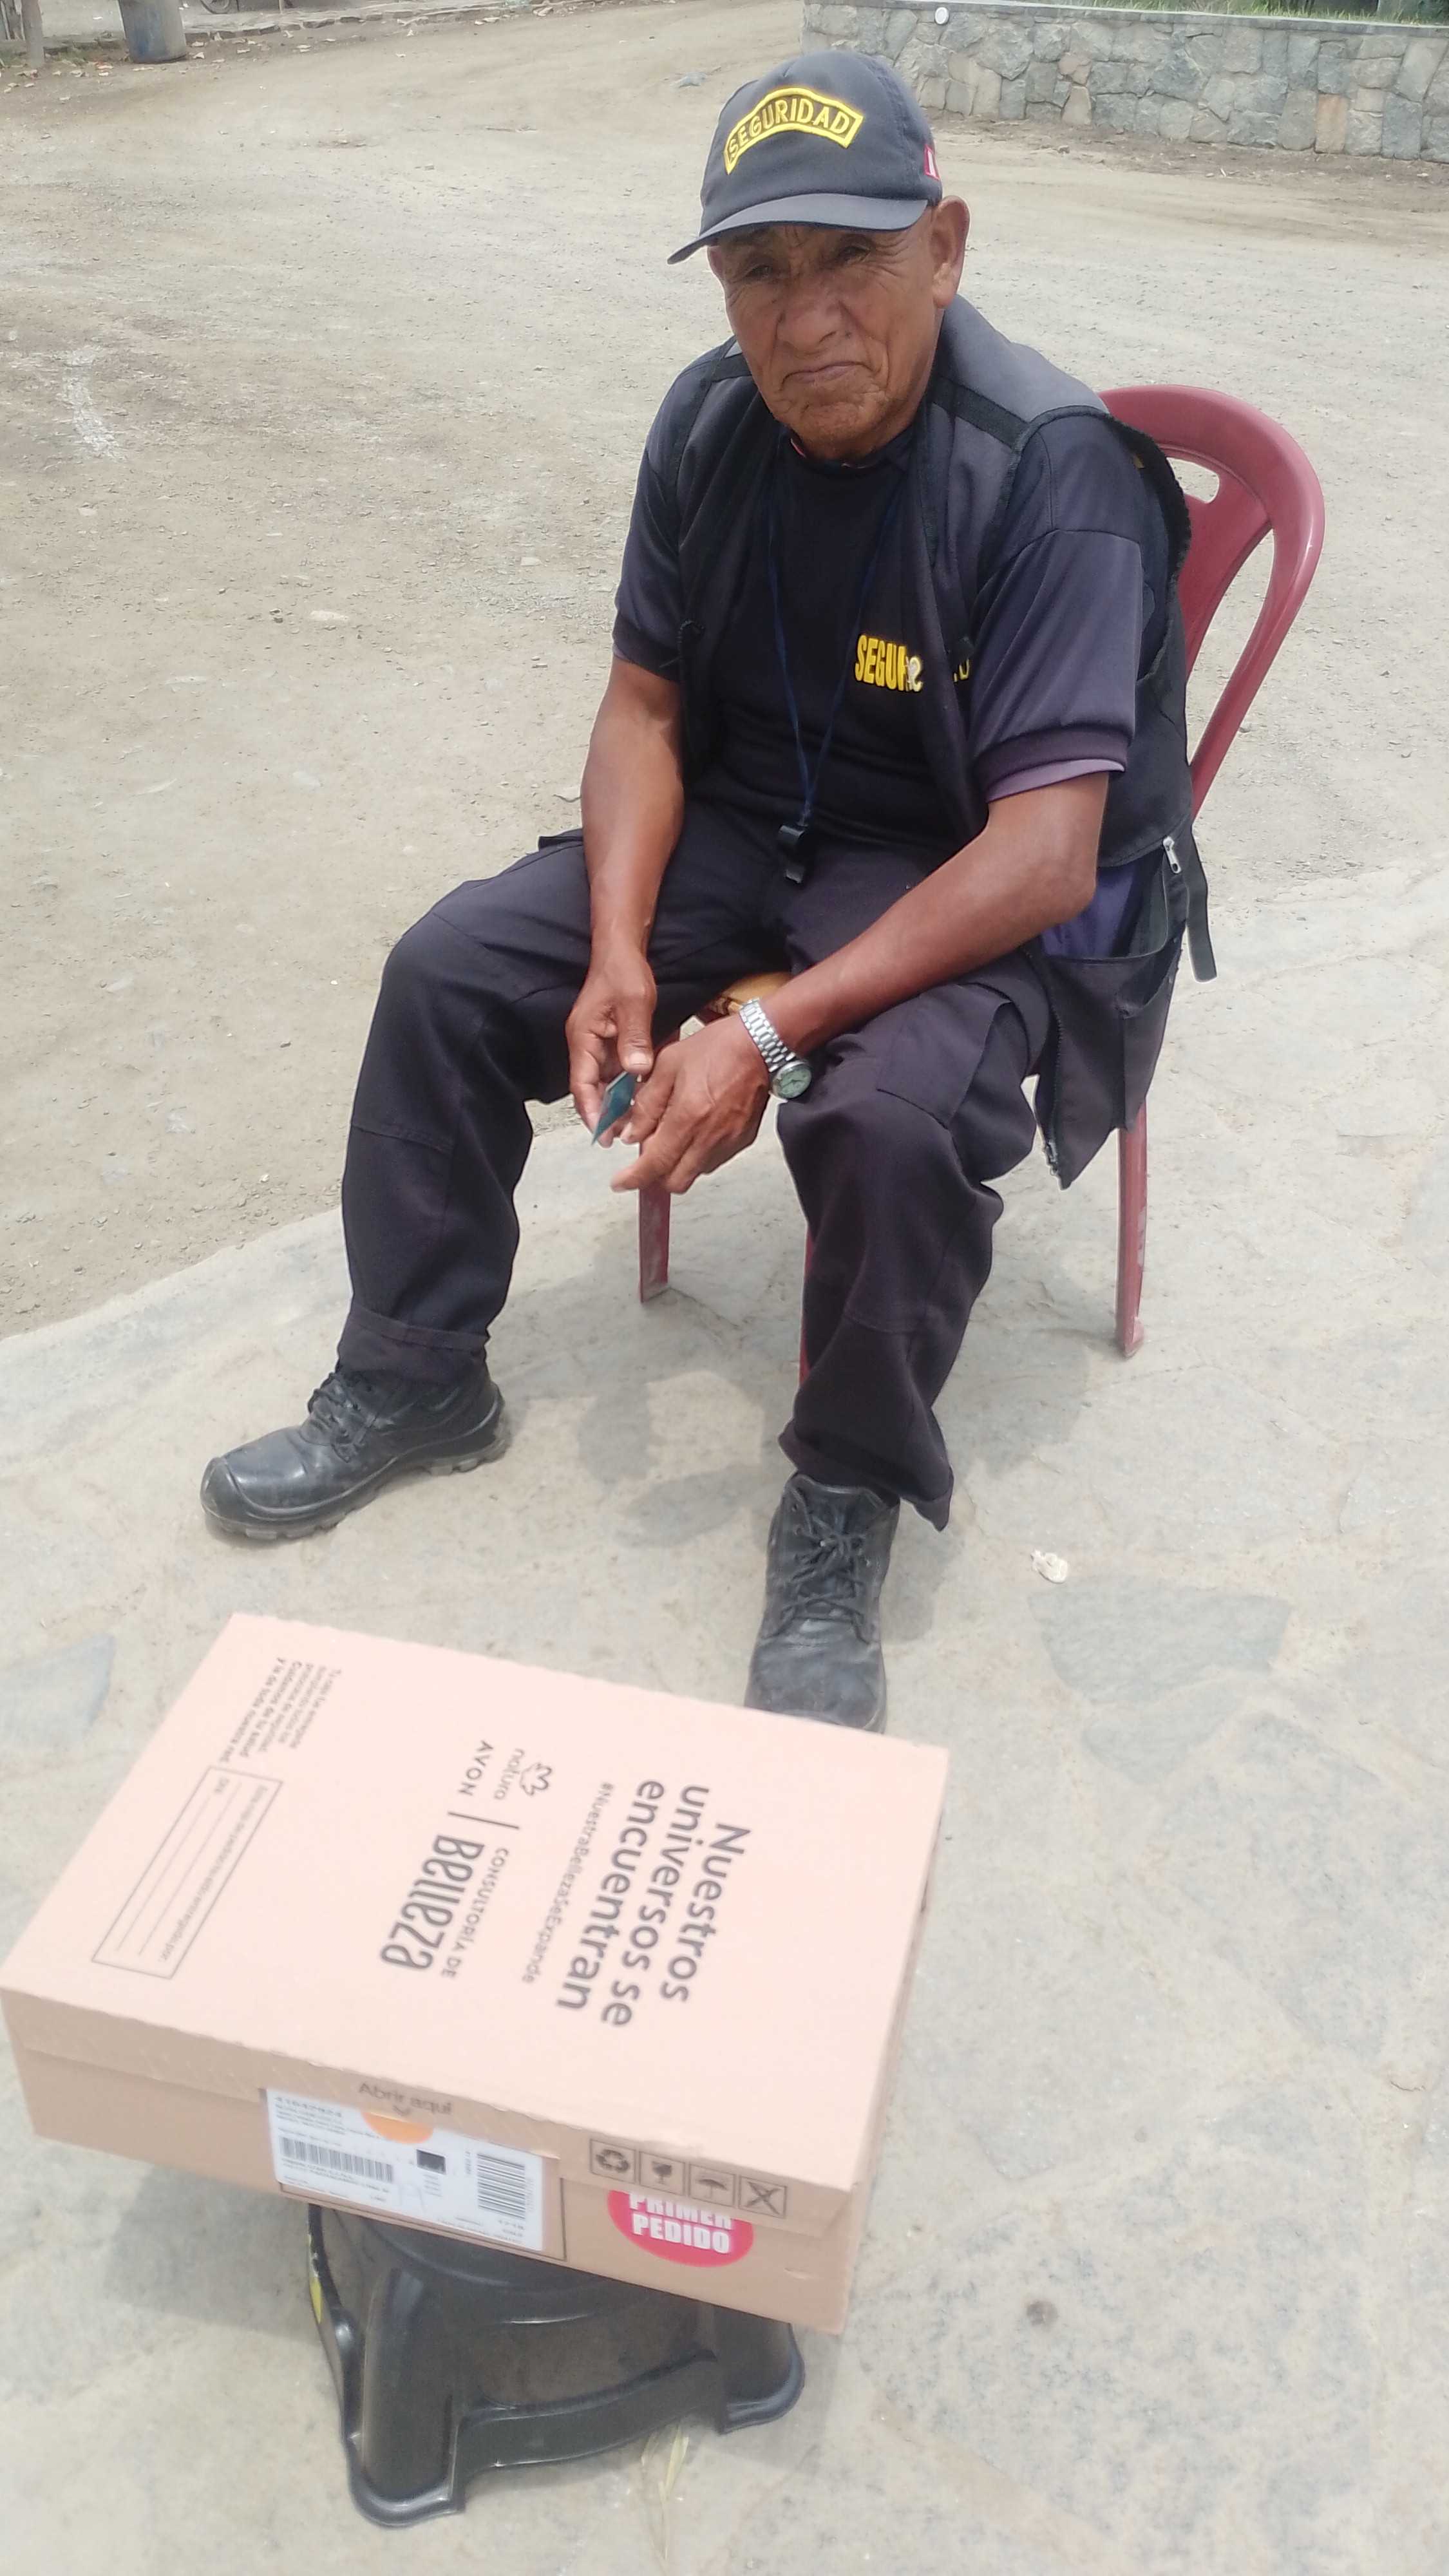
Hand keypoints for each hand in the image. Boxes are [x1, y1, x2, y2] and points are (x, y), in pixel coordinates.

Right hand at [566, 944, 656, 1134]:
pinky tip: (648, 1100)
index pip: (582, 1084)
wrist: (623, 949)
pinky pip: (621, 1070)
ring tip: (638, 1127)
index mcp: (584, 1038)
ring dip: (621, 1103)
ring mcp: (601, 1044)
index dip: (591, 1111)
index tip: (603, 1134)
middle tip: (626, 1138)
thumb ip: (635, 1037)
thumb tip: (636, 1070)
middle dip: (607, 1114)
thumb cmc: (624, 971)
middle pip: (594, 1089)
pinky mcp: (615, 1041)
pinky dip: (631, 1085)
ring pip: (608, 1083)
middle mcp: (588, 1046)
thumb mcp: (634, 1002)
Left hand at [611, 1016, 770, 1197]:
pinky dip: (698, 1154)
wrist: (761, 1045)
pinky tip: (696, 1130)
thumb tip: (632, 1135)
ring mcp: (728, 1143)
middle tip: (647, 1154)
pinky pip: (714, 1160)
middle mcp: (709, 1138)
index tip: (620, 1183)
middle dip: (656, 1175)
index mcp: (687, 1118)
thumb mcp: (668, 1065)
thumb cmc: (717, 1048)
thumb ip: (647, 1104)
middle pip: (675, 1182)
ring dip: (678, 1164)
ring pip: (695, 1173)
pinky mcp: (742, 1141)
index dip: (634, 1179)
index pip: (655, 1164)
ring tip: (674, 1134)